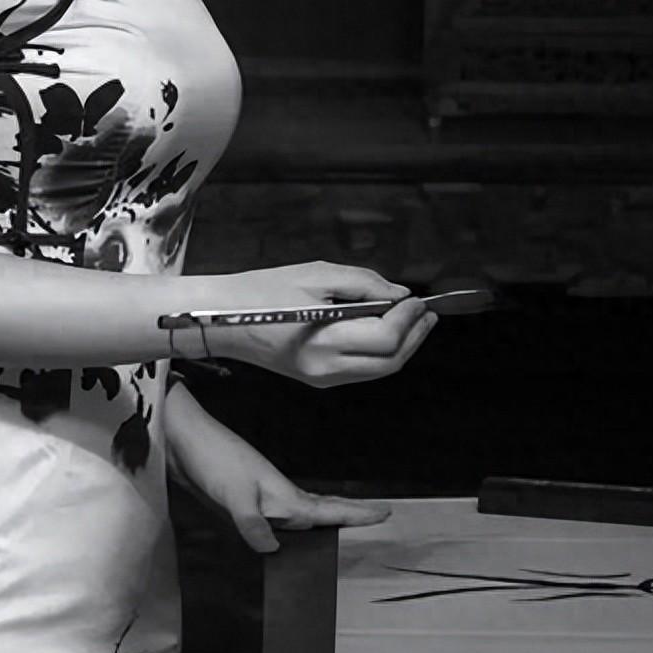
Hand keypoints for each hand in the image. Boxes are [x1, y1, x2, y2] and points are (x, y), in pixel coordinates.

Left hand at [166, 385, 392, 553]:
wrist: (184, 442)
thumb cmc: (213, 460)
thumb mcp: (234, 494)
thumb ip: (253, 523)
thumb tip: (273, 548)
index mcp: (283, 494)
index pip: (327, 508)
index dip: (356, 514)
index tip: (386, 512)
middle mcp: (278, 495)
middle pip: (320, 508)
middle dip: (346, 515)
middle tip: (374, 520)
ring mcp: (261, 497)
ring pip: (300, 513)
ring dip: (321, 521)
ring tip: (340, 533)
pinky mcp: (243, 502)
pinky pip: (278, 519)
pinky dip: (290, 529)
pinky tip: (283, 539)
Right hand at [211, 261, 436, 386]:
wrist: (224, 319)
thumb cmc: (266, 289)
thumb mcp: (317, 273)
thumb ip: (363, 283)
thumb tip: (399, 294)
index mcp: (325, 341)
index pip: (386, 338)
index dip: (409, 319)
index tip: (419, 299)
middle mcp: (327, 369)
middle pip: (390, 362)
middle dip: (415, 337)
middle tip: (427, 313)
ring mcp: (322, 379)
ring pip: (379, 370)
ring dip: (403, 346)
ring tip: (415, 321)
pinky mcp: (317, 379)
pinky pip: (362, 370)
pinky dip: (382, 353)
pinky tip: (386, 330)